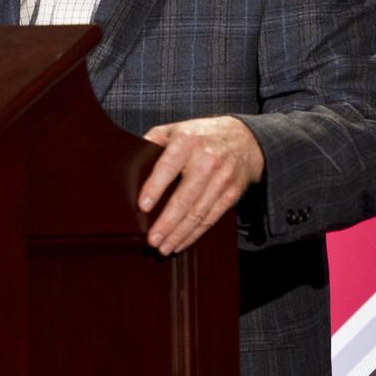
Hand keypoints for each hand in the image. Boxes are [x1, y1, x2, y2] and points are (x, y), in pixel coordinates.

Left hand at [138, 116, 264, 254]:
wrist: (244, 139)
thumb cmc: (201, 135)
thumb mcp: (175, 129)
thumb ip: (153, 140)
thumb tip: (131, 158)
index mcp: (187, 142)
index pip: (168, 166)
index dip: (155, 187)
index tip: (143, 206)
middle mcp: (207, 160)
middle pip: (185, 197)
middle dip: (168, 222)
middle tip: (152, 239)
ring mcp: (221, 178)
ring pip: (198, 212)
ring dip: (180, 233)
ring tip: (164, 247)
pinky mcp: (231, 194)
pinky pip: (211, 218)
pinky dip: (195, 233)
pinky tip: (181, 242)